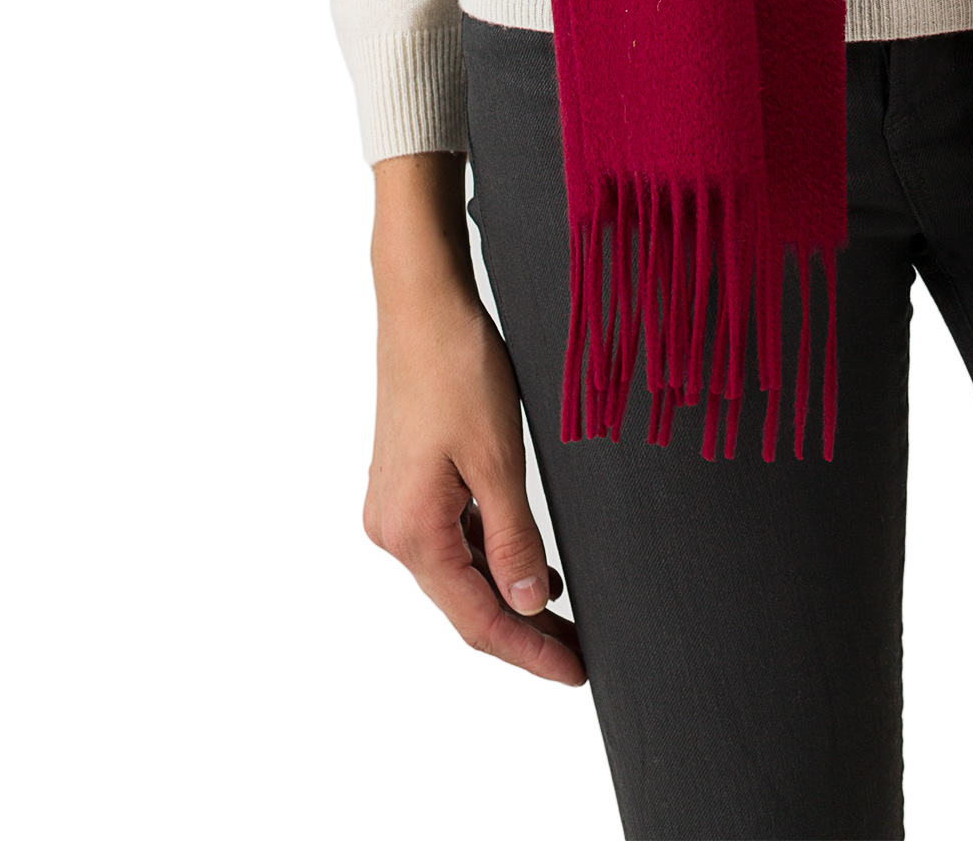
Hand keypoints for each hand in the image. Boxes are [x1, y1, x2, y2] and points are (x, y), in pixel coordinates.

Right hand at [363, 153, 585, 683]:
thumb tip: (528, 602)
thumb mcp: (497, 458)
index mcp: (410, 532)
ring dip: (509, 593)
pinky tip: (529, 560)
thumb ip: (512, 537)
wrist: (420, 300)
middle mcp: (393, 528)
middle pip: (465, 601)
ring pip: (460, 570)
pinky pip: (453, 537)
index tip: (575, 671)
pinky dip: (491, 554)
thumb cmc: (454, 367)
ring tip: (565, 616)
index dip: (529, 651)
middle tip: (579, 652)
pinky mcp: (407, 481)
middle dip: (523, 630)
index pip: (477, 617)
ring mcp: (396, 504)